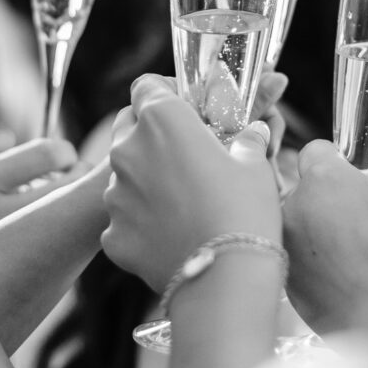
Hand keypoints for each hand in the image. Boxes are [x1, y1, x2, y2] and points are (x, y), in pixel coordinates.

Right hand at [0, 137, 87, 292]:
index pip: (49, 152)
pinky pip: (56, 253)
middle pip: (70, 186)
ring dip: (69, 212)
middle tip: (72, 180)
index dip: (64, 153)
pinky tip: (42, 244)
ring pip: (69, 221)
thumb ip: (1, 176)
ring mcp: (9, 249)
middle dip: (78, 179)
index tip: (63, 157)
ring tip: (55, 211)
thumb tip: (52, 163)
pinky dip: (58, 242)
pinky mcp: (16, 277)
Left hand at [101, 74, 281, 293]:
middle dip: (152, 134)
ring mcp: (114, 194)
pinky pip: (124, 218)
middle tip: (186, 154)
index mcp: (161, 120)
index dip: (166, 93)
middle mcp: (127, 150)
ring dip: (147, 179)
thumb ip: (246, 139)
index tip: (186, 108)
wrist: (224, 280)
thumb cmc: (244, 211)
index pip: (146, 86)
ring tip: (184, 201)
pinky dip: (142, 222)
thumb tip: (253, 132)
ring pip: (125, 174)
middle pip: (129, 126)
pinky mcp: (112, 233)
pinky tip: (172, 234)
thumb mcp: (254, 164)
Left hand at [280, 140, 367, 335]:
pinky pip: (292, 257)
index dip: (333, 163)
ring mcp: (284, 243)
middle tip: (353, 222)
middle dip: (322, 200)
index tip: (346, 177)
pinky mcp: (282, 276)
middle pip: (301, 190)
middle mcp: (295, 205)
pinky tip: (337, 277)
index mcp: (325, 180)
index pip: (316, 153)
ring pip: (293, 224)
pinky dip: (308, 261)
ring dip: (311, 232)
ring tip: (347, 255)